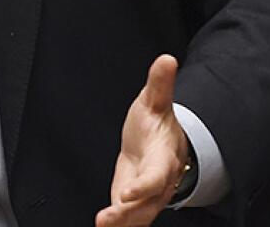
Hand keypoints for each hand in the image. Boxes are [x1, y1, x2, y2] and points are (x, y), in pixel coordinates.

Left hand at [96, 55, 188, 226]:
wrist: (161, 141)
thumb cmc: (156, 122)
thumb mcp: (154, 100)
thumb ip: (159, 83)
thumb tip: (166, 59)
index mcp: (165, 157)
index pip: (157, 176)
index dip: (144, 186)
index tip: (127, 193)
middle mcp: (160, 181)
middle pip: (147, 201)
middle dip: (130, 211)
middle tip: (110, 217)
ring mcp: (149, 194)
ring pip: (139, 213)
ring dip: (122, 221)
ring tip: (104, 224)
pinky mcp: (137, 201)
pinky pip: (130, 216)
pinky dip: (118, 224)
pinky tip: (103, 226)